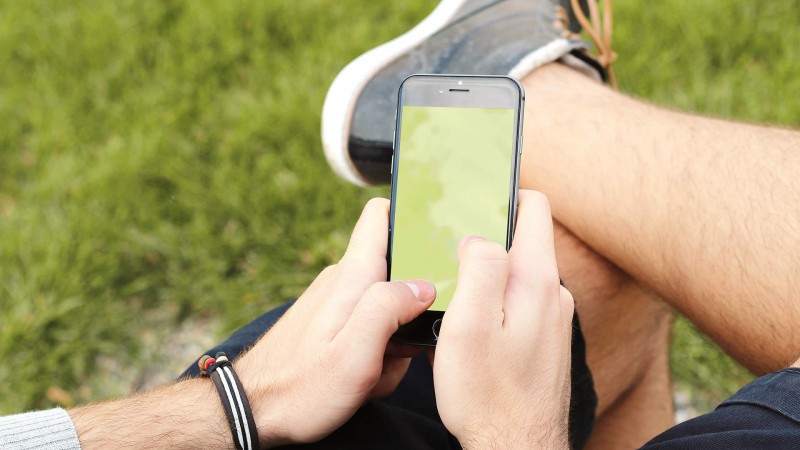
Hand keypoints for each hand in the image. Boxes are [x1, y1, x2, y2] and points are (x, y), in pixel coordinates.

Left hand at [235, 198, 434, 446]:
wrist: (254, 411)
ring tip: (372, 371)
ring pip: (387, 308)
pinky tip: (362, 377)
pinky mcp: (331, 323)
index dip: (409, 216)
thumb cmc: (302, 389)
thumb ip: (389, 309)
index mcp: (353, 276)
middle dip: (411, 310)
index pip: (380, 215)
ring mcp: (336, 302)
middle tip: (397, 347)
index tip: (435, 237)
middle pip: (398, 274)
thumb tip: (423, 285)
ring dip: (391, 342)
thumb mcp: (355, 354)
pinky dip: (374, 354)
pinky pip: (370, 329)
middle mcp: (343, 280)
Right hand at [433, 190, 573, 448]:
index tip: (472, 197)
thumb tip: (477, 237)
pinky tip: (473, 328)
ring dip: (489, 275)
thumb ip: (479, 267)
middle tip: (448, 254)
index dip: (503, 193)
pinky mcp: (546, 342)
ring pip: (517, 275)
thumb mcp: (470, 324)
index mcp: (536, 280)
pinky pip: (520, 304)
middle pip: (521, 241)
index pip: (533, 207)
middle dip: (486, 238)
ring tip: (455, 294)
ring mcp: (553, 319)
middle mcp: (554, 295)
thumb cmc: (488, 394)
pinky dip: (497, 303)